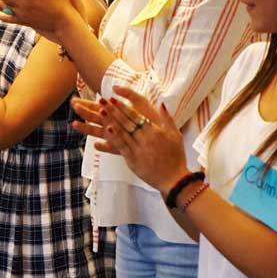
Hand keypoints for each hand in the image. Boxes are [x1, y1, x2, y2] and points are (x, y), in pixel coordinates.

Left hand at [70, 84, 188, 195]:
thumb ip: (167, 118)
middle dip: (113, 109)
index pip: (135, 115)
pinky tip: (106, 129)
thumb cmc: (176, 157)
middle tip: (101, 100)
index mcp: (155, 131)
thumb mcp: (175, 135)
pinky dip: (113, 138)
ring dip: (110, 120)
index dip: (123, 106)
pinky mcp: (133, 160)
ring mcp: (138, 149)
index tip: (113, 98)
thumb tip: (162, 103)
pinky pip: (121, 147)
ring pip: (121, 132)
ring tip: (100, 110)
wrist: (174, 179)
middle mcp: (145, 138)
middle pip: (126, 121)